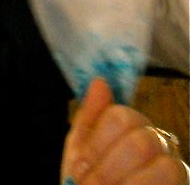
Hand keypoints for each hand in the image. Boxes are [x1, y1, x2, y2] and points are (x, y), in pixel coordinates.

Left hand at [61, 78, 186, 184]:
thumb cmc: (88, 184)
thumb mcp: (80, 154)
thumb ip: (89, 119)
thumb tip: (100, 82)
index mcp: (133, 128)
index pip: (120, 117)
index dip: (96, 144)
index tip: (79, 168)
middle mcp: (161, 145)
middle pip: (140, 140)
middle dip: (108, 170)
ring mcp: (177, 172)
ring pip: (162, 167)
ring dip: (126, 184)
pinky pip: (170, 183)